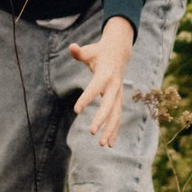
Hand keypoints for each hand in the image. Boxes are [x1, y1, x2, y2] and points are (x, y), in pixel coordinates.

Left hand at [68, 16, 135, 146]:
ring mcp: (118, 94)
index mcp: (106, 74)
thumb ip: (79, 52)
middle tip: (91, 132)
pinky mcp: (118, 99)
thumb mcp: (89, 50)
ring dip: (110, 129)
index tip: (76, 111)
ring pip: (116, 114)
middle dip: (101, 119)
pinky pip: (117, 117)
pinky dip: (114, 130)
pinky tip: (109, 143)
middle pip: (108, 105)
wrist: (119, 51)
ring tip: (101, 144)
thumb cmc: (100, 52)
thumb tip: (71, 47)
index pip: (95, 88)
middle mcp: (114, 86)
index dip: (86, 98)